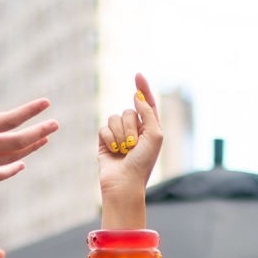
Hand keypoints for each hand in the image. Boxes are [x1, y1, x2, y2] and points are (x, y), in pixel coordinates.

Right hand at [0, 82, 57, 192]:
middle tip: (56, 124)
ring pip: (13, 157)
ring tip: (45, 139)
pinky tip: (22, 165)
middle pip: (19, 141)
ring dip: (31, 148)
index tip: (46, 103)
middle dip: (39, 131)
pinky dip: (13, 169)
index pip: (10, 119)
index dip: (30, 111)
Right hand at [98, 73, 161, 223]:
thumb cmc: (143, 163)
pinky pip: (103, 127)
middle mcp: (134, 129)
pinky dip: (109, 139)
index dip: (143, 89)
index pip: (146, 104)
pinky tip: (113, 152)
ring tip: (124, 151)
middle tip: (133, 146)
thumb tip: (138, 96)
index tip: (137, 75)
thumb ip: (148, 113)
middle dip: (130, 127)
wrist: (124, 183)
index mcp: (150, 128)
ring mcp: (119, 134)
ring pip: (114, 117)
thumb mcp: (154, 136)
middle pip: (128, 111)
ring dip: (120, 135)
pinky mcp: (104, 140)